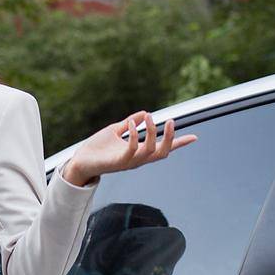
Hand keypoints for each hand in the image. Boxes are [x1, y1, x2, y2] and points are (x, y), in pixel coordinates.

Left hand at [66, 110, 196, 184]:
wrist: (80, 161)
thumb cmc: (97, 148)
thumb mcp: (115, 131)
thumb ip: (129, 122)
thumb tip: (144, 112)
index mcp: (139, 152)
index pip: (163, 149)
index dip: (179, 143)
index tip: (195, 137)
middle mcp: (138, 159)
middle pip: (163, 153)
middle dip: (170, 138)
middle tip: (171, 120)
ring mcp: (129, 162)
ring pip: (151, 151)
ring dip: (153, 132)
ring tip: (150, 117)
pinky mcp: (119, 162)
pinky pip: (132, 149)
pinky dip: (135, 135)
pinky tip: (132, 123)